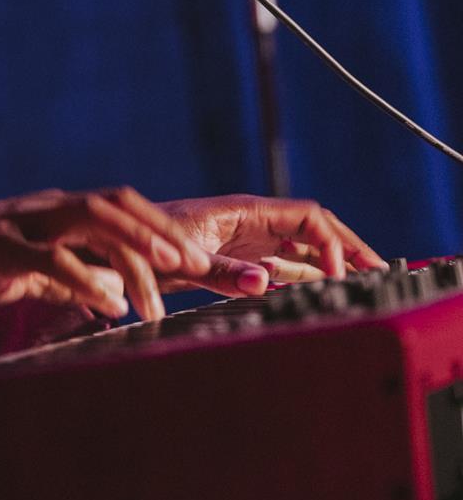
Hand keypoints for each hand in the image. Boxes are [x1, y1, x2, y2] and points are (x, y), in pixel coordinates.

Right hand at [0, 188, 212, 321]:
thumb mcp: (31, 271)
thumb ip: (69, 277)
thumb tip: (111, 293)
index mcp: (55, 210)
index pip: (120, 204)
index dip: (159, 227)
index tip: (196, 259)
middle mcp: (45, 206)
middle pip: (115, 204)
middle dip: (158, 233)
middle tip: (195, 266)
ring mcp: (23, 221)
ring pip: (91, 220)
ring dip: (133, 250)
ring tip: (163, 282)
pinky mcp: (0, 246)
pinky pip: (52, 259)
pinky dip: (87, 280)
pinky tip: (112, 305)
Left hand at [156, 194, 385, 296]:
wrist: (117, 246)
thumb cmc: (144, 244)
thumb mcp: (183, 259)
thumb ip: (223, 271)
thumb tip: (265, 280)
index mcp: (245, 211)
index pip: (309, 216)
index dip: (334, 242)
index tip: (343, 274)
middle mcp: (252, 221)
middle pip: (315, 229)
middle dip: (349, 247)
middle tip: (382, 270)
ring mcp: (248, 240)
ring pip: (303, 247)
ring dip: (333, 263)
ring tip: (365, 281)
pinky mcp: (238, 258)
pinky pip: (285, 263)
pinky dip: (309, 274)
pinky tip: (323, 288)